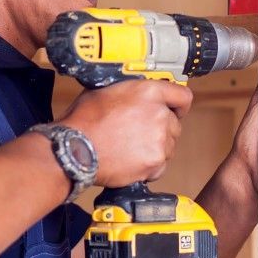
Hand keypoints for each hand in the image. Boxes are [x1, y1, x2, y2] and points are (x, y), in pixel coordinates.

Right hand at [59, 80, 192, 187]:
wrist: (74, 150)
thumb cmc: (84, 121)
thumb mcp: (106, 90)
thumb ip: (131, 92)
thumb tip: (136, 95)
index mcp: (149, 92)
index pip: (183, 96)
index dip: (178, 105)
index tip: (174, 110)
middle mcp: (159, 115)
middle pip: (175, 125)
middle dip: (161, 129)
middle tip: (138, 133)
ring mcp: (159, 141)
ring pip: (168, 147)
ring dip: (155, 148)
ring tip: (130, 149)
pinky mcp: (154, 163)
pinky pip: (160, 167)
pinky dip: (149, 167)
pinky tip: (130, 162)